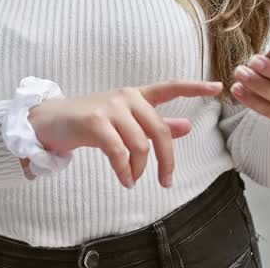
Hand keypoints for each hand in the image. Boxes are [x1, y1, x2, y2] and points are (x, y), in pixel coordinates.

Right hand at [28, 80, 222, 187]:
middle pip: (159, 130)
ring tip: (134, 179)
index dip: (194, 88)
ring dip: (140, 169)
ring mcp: (110, 107)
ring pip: (140, 144)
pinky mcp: (95, 121)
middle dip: (166, 159)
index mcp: (137, 96)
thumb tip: (187, 125)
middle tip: (166, 181)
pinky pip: (119, 152)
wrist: (51, 121)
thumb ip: (155, 123)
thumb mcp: (125, 121)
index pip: (170, 87)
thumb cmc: (90, 122)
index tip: (218, 88)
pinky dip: (125, 171)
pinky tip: (126, 180)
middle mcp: (126, 96)